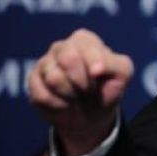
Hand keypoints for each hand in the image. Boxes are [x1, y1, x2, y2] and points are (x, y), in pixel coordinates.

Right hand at [27, 28, 133, 155]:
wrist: (92, 115)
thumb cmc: (108, 88)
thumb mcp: (122, 74)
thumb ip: (114, 64)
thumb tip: (95, 70)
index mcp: (85, 40)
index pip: (86, 46)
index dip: (94, 63)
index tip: (98, 75)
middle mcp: (62, 47)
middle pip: (67, 57)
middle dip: (82, 80)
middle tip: (89, 88)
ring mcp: (45, 64)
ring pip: (53, 78)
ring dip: (71, 94)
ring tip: (77, 95)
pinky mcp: (33, 82)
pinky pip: (42, 95)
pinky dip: (58, 104)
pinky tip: (64, 103)